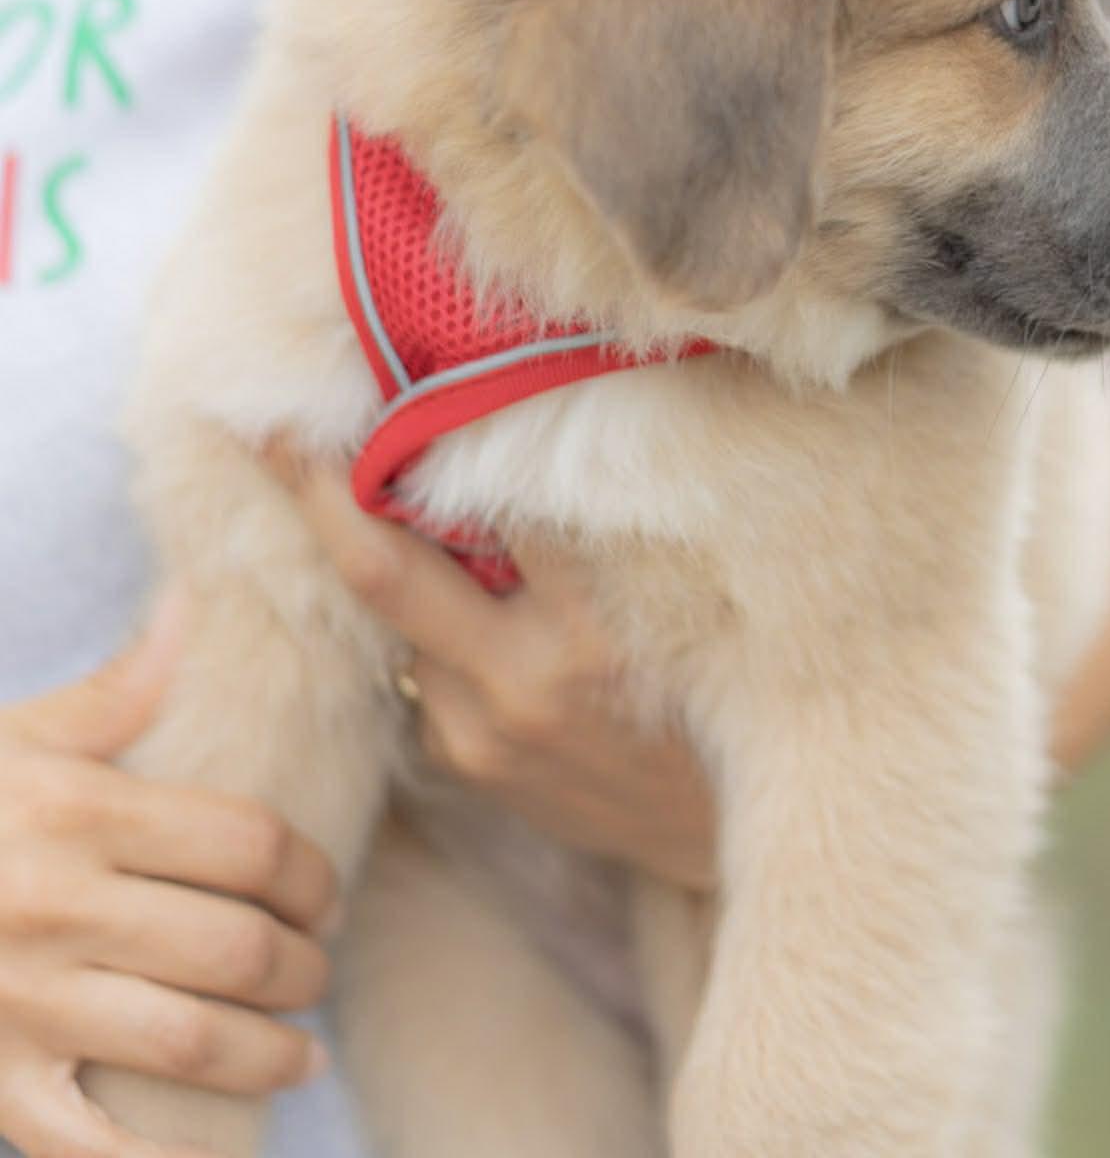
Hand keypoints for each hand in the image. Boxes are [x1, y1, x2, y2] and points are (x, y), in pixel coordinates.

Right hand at [0, 597, 336, 1157]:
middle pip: (235, 947)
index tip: (327, 893)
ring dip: (269, 1055)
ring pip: (190, 1044)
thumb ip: (118, 688)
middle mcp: (59, 909)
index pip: (248, 847)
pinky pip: (90, 1146)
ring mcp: (25, 1006)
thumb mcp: (17, 736)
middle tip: (318, 969)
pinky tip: (217, 1154)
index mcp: (80, 815)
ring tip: (300, 1054)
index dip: (310, 873)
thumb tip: (195, 602)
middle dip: (302, 966)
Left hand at [275, 455, 717, 891]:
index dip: (442, 438)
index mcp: (591, 627)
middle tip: (274, 432)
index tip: (394, 386)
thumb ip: (593, 538)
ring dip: (399, 566)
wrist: (721, 837)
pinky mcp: (464, 767)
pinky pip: (424, 675)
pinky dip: (437, 633)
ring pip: (402, 622)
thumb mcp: (677, 605)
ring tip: (395, 508)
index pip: (493, 506)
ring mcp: (480, 734)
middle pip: (384, 571)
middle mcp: (522, 682)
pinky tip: (479, 620)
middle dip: (320, 493)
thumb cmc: (712, 695)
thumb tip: (506, 446)